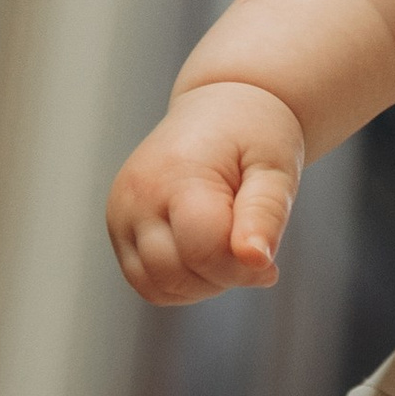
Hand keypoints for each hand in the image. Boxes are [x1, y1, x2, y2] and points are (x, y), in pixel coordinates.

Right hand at [107, 80, 305, 303]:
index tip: (269, 262)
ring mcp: (120, 213)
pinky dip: (179, 283)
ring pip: (155, 286)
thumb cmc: (254, 134)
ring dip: (200, 285)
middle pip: (175, 274)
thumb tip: (255, 260)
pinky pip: (145, 281)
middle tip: (249, 250)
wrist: (219, 109)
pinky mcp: (118, 227)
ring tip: (227, 249)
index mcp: (176, 174)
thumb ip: (267, 214)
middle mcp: (136, 196)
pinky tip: (206, 256)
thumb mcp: (276, 167)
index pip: (203, 251)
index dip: (242, 268)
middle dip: (222, 278)